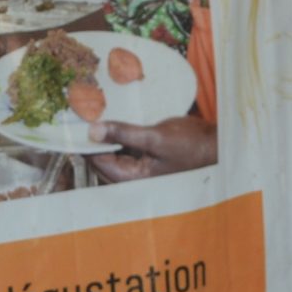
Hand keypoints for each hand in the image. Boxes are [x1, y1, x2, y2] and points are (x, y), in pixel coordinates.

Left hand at [89, 115, 217, 181]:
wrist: (217, 147)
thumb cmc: (192, 146)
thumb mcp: (156, 136)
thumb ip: (123, 133)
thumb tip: (92, 131)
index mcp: (133, 178)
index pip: (97, 161)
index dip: (84, 142)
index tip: (74, 121)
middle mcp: (133, 177)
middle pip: (101, 159)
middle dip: (93, 138)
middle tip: (84, 113)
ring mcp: (139, 168)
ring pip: (112, 153)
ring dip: (105, 135)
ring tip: (97, 114)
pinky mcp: (146, 158)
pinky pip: (124, 148)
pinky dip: (118, 135)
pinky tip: (116, 120)